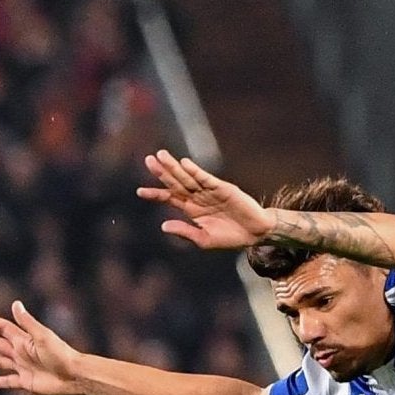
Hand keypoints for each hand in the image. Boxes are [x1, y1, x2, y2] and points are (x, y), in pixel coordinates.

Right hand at [0, 302, 86, 394]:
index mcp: (23, 339)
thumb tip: (15, 303)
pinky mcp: (25, 382)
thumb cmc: (60, 354)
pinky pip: (7, 381)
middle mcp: (21, 352)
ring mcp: (23, 367)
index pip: (2, 328)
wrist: (73, 375)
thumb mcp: (42, 336)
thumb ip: (27, 322)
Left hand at [136, 150, 273, 250]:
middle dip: (162, 172)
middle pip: (176, 182)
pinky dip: (196, 171)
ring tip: (161, 156)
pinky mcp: (223, 188)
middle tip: (148, 160)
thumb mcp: (204, 239)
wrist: (254, 234)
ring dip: (174, 167)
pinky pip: (206, 179)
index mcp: (192, 210)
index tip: (139, 191)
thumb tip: (162, 226)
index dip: (155, 194)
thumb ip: (185, 231)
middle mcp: (198, 197)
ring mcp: (209, 191)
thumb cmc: (230, 238)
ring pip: (188, 177)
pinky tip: (184, 164)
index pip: (169, 198)